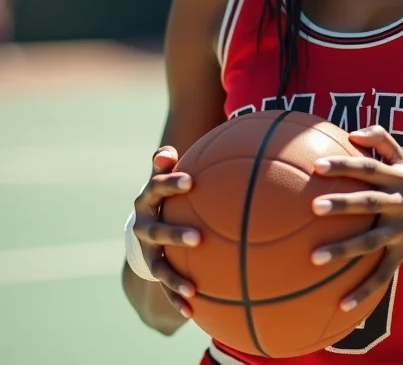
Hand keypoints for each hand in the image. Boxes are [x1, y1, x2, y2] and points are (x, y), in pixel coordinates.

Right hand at [131, 146, 200, 317]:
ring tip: (193, 287)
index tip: (192, 181)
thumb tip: (166, 152)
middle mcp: (143, 227)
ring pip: (159, 266)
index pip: (156, 189)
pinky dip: (177, 299)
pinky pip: (166, 286)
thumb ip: (165, 163)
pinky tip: (193, 310)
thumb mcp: (162, 176)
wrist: (145, 222)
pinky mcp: (155, 269)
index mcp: (146, 201)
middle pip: (157, 231)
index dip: (171, 184)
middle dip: (175, 235)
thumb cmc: (164, 192)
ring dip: (174, 277)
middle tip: (198, 238)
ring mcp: (147, 251)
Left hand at [310, 125, 402, 311]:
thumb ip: (381, 139)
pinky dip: (363, 290)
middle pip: (368, 203)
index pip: (368, 168)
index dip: (345, 165)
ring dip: (343, 250)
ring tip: (314, 257)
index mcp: (396, 179)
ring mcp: (401, 231)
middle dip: (342, 204)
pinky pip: (382, 275)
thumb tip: (352, 132)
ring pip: (370, 242)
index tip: (317, 166)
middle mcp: (399, 204)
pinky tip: (340, 304)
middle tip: (314, 206)